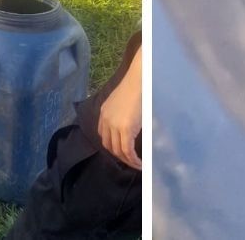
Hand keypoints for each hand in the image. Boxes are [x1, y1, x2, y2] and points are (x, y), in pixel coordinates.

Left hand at [97, 48, 141, 169]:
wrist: (140, 79)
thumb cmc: (137, 86)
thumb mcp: (125, 102)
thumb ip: (124, 115)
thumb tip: (132, 126)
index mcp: (104, 113)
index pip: (104, 136)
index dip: (113, 147)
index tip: (124, 152)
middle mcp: (106, 120)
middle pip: (109, 146)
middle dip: (120, 157)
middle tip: (131, 162)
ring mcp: (114, 125)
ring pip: (118, 151)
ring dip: (128, 161)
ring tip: (137, 165)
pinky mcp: (124, 129)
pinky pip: (126, 150)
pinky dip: (133, 160)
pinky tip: (140, 163)